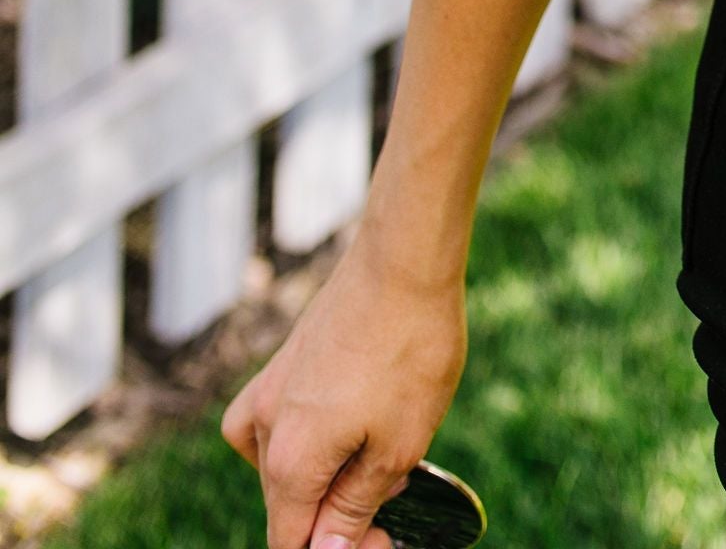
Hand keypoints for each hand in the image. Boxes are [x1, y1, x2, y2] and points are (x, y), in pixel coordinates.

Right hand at [220, 227, 466, 548]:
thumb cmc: (411, 350)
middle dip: (337, 520)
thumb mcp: (399, 446)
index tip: (386, 536)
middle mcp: (265, 429)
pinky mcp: (285, 360)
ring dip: (322, 480)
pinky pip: (272, 421)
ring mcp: (270, 389)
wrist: (405, 256)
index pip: (292, 543)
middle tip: (397, 501)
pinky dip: (298, 440)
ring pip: (279, 467)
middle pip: (286, 508)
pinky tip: (331, 428)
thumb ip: (355, 506)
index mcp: (290, 463)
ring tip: (375, 463)